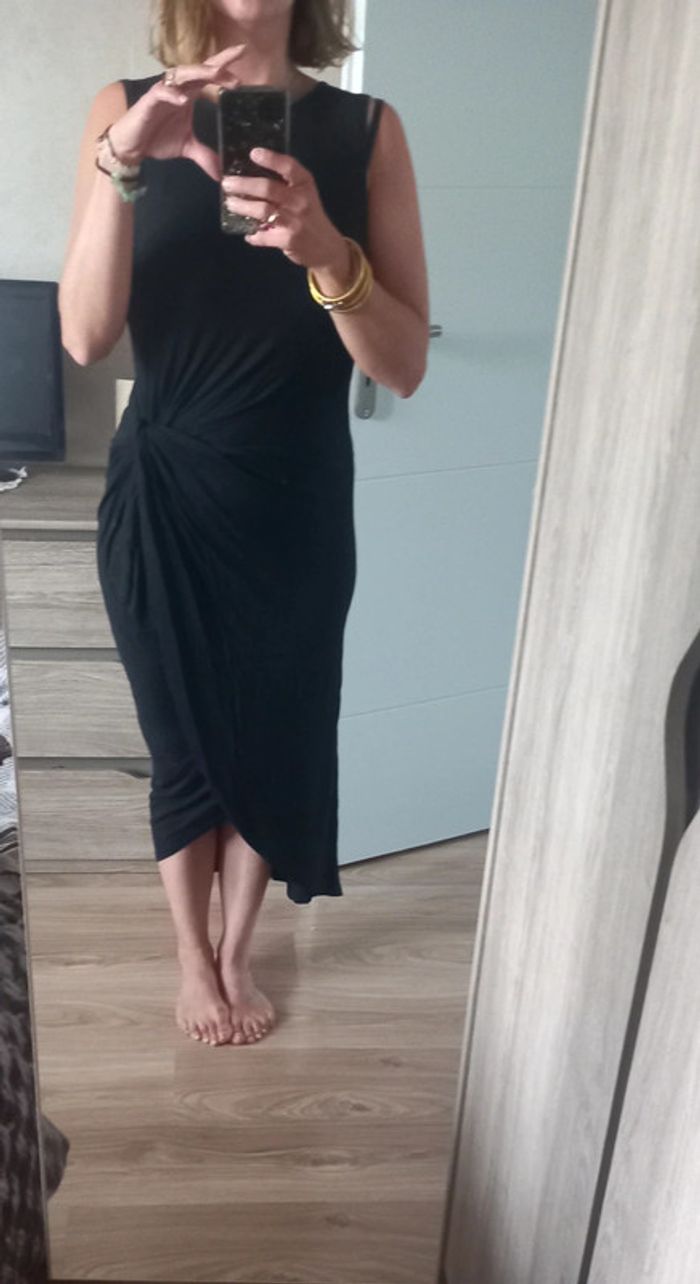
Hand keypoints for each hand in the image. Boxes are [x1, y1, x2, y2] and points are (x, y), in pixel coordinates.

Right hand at [107, 44, 246, 182]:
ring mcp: (164, 93)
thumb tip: (220, 173)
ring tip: (216, 74)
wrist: (133, 146)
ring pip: (182, 74)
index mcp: (189, 94)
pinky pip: (161, 93)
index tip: (244, 59)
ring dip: (199, 72)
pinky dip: (172, 95)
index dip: (224, 66)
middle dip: (218, 63)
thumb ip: (205, 156)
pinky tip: (183, 100)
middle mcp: (178, 88)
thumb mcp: (187, 148)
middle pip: (200, 69)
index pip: (209, 75)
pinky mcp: (149, 102)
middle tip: (237, 60)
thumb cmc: (158, 139)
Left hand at [223, 147, 352, 276]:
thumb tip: (248, 171)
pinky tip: (247, 233)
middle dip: (243, 184)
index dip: (271, 159)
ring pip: (263, 211)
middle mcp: (301, 200)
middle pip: (268, 188)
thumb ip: (281, 183)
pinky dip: (252, 235)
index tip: (253, 153)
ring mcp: (294, 221)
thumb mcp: (302, 194)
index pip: (288, 166)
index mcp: (304, 183)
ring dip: (243, 206)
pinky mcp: (288, 240)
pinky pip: (263, 236)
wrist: (326, 247)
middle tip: (226, 183)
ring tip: (230, 203)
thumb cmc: (309, 215)